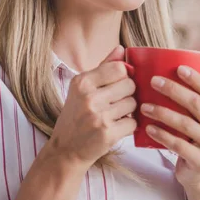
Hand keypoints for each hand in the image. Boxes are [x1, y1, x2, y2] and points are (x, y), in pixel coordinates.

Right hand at [49, 46, 136, 167]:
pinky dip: (129, 126)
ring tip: (116, 114)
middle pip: (129, 84)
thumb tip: (121, 49)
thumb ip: (103, 67)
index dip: (124, 75)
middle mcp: (89, 98)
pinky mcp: (108, 134)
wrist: (65, 149)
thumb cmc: (76, 115)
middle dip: (128, 93)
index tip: (119, 83)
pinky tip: (117, 127)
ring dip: (129, 110)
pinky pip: (133, 123)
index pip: (119, 68)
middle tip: (118, 101)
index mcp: (82, 82)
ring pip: (133, 103)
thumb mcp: (82, 88)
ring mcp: (98, 117)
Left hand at [139, 65, 199, 188]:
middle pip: (196, 104)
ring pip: (185, 124)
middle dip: (173, 90)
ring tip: (144, 106)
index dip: (196, 78)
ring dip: (162, 112)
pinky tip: (148, 128)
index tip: (178, 68)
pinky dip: (162, 135)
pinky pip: (178, 145)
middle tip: (154, 81)